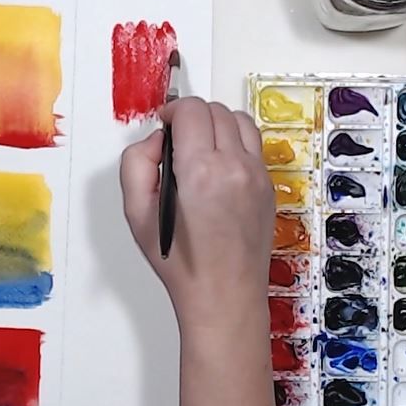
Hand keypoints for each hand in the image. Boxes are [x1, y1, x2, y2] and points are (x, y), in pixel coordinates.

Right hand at [120, 98, 273, 332]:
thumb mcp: (137, 214)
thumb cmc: (183, 265)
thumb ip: (137, 164)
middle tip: (178, 138)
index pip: (191, 110)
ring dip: (217, 123)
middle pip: (216, 110)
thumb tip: (156, 141)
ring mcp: (257, 176)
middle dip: (192, 116)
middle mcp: (235, 168)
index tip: (165, 124)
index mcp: (201, 171)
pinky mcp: (268, 187)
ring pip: (240, 121)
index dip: (172, 111)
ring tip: (201, 146)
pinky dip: (236, 142)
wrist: (224, 295)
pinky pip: (254, 145)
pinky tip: (219, 164)